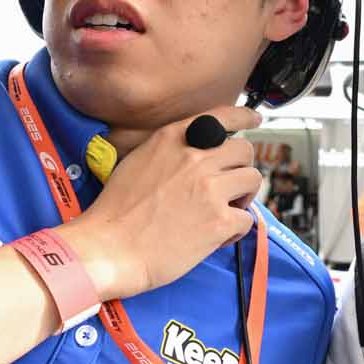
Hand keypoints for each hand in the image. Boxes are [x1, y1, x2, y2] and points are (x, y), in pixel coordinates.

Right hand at [57, 106, 263, 300]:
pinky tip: (217, 237)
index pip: (221, 116)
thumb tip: (194, 155)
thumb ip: (169, 152)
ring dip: (244, 196)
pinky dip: (236, 229)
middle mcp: (195, 158)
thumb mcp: (137, 161)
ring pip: (253, 179)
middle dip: (241, 167)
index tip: (254, 119)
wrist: (108, 248)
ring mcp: (210, 188)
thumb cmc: (115, 212)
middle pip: (244, 149)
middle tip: (230, 186)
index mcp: (173, 139)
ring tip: (227, 210)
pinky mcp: (219, 220)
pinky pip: (247, 218)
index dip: (243, 117)